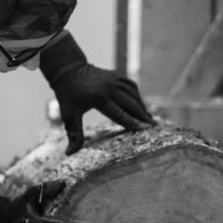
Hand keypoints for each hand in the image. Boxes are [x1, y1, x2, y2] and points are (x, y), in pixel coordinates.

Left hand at [41, 34, 155, 153]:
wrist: (68, 70)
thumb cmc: (67, 95)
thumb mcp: (68, 115)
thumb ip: (74, 134)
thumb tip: (69, 153)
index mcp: (99, 99)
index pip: (120, 114)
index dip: (133, 123)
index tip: (145, 129)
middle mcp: (110, 88)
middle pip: (131, 104)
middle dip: (143, 115)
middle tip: (154, 125)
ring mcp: (114, 80)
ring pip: (133, 93)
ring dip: (141, 105)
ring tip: (148, 116)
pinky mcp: (116, 75)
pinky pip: (131, 85)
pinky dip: (136, 94)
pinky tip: (139, 103)